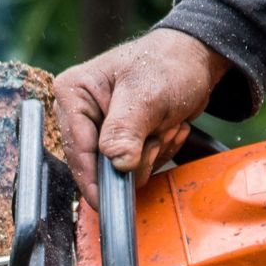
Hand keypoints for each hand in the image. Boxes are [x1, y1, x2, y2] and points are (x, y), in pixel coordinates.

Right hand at [52, 29, 231, 209]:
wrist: (193, 62)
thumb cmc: (168, 64)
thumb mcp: (147, 94)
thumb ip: (126, 129)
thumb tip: (116, 162)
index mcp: (72, 93)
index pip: (76, 148)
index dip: (93, 178)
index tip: (108, 202)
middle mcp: (79, 113)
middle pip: (97, 164)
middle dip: (135, 156)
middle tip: (157, 132)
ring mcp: (99, 129)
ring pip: (119, 170)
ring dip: (150, 155)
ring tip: (164, 125)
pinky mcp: (118, 142)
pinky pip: (133, 169)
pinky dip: (156, 155)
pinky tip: (165, 130)